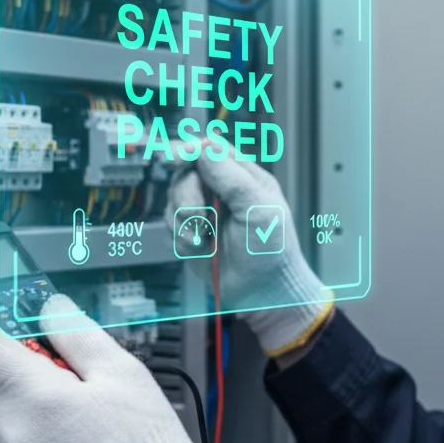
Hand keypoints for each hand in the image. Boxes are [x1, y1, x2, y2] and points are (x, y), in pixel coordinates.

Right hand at [167, 140, 333, 356]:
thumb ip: (232, 179)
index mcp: (243, 176)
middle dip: (187, 197)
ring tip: (202, 240)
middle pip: (186, 174)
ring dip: (184, 221)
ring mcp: (205, 211)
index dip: (190, 150)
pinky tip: (199, 249)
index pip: (211, 149)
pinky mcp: (191, 233)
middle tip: (200, 219)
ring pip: (174, 199)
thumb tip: (204, 149)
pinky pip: (170, 225)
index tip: (174, 158)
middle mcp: (220, 190)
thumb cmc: (272, 249)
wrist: (263, 292)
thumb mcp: (259, 209)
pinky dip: (181, 238)